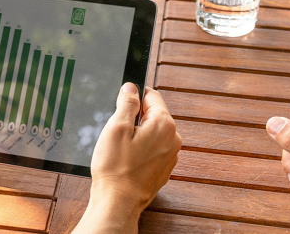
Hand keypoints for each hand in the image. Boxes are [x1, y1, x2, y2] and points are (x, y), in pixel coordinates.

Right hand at [73, 83, 181, 233]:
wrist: (118, 203)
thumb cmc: (116, 169)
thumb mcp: (116, 127)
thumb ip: (127, 103)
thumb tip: (131, 87)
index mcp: (164, 124)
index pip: (151, 95)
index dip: (133, 95)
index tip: (120, 102)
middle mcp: (173, 138)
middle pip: (152, 114)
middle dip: (134, 118)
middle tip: (116, 131)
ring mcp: (170, 155)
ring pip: (151, 132)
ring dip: (136, 134)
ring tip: (120, 149)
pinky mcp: (163, 168)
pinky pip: (152, 148)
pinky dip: (139, 149)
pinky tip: (126, 160)